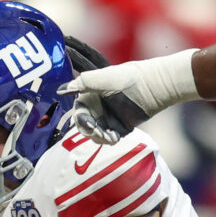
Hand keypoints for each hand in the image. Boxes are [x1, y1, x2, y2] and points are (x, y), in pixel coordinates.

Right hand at [59, 49, 200, 144]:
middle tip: (98, 131)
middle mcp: (98, 107)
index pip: (78, 111)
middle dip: (89, 130)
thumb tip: (61, 90)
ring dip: (99, 137)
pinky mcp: (119, 127)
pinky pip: (108, 137)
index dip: (80, 119)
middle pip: (84, 125)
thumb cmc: (129, 77)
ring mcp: (108, 118)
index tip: (88, 122)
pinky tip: (115, 137)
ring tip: (110, 136)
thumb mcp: (103, 77)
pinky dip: (109, 139)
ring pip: (95, 134)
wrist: (155, 87)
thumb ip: (82, 83)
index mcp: (91, 94)